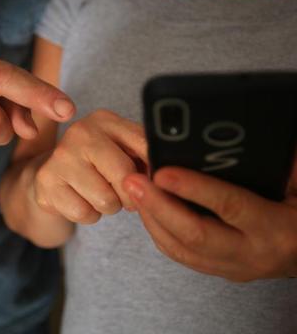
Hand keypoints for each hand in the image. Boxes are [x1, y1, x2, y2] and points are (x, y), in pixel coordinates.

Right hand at [28, 109, 147, 223]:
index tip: (154, 184)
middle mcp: (81, 132)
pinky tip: (83, 200)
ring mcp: (61, 156)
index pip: (145, 146)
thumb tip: (165, 176)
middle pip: (126, 176)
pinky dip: (90, 214)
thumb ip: (145, 157)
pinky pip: (84, 213)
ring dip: (110, 206)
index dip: (154, 172)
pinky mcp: (46, 181)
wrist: (53, 176)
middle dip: (130, 195)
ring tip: (101, 195)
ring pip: (106, 200)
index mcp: (105, 120)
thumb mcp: (122, 151)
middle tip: (124, 194)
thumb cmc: (96, 164)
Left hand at [123, 160, 296, 281]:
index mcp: (273, 227)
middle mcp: (250, 252)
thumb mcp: (296, 184)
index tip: (162, 171)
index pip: (228, 205)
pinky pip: (180, 254)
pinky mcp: (217, 269)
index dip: (193, 188)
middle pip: (194, 234)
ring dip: (152, 218)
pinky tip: (147, 210)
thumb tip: (235, 143)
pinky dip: (158, 231)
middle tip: (133, 181)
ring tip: (133, 190)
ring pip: (180, 248)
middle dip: (158, 206)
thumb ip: (273, 165)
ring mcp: (231, 266)